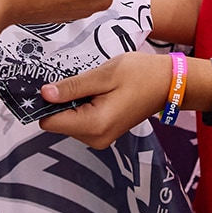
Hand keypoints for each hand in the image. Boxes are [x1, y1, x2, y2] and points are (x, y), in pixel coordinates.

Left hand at [38, 50, 171, 148]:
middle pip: (57, 122)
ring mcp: (99, 138)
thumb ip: (73, 86)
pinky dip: (81, 106)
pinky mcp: (102, 133)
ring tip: (91, 85)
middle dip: (61, 101)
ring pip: (67, 121)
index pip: (50, 122)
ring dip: (72, 102)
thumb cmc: (140, 74)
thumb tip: (44, 94)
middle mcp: (94, 138)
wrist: (167, 84)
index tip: (53, 83)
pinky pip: (79, 121)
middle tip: (79, 80)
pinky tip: (96, 92)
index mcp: (95, 125)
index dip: (46, 102)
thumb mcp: (104, 74)